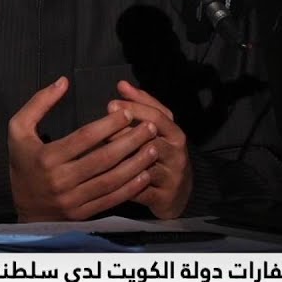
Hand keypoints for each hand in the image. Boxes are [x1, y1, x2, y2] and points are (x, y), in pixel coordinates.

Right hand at [8, 76, 159, 221]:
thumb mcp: (18, 130)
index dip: (109, 125)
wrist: (24, 211)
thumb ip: (38, 103)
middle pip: (103, 159)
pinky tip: (145, 174)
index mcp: (47, 157)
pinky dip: (130, 188)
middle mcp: (60, 180)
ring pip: (111, 180)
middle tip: (150, 128)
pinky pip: (110, 200)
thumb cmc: (23, 164)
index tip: (128, 113)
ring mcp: (72, 200)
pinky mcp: (82, 214)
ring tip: (154, 148)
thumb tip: (63, 81)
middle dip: (130, 141)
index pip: (84, 138)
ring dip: (136, 164)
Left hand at [108, 80, 192, 218]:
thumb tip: (122, 84)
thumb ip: (142, 106)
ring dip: (122, 159)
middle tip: (101, 130)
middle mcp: (177, 153)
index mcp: (175, 133)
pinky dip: (123, 184)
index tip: (111, 105)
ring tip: (100, 155)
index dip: (134, 109)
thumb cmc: (164, 154)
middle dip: (124, 133)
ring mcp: (172, 175)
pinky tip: (106, 179)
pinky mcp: (164, 197)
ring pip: (144, 164)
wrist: (180, 192)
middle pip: (150, 139)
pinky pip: (141, 190)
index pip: (157, 115)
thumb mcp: (159, 129)